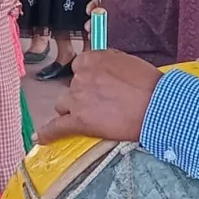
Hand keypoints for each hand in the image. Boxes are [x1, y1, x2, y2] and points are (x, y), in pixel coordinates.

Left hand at [35, 50, 162, 145]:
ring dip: (73, 110)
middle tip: (101, 104)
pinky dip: (47, 133)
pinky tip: (40, 139)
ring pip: (63, 105)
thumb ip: (108, 64)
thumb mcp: (128, 62)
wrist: (158, 107)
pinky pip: (56, 127)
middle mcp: (82, 76)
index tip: (97, 86)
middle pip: (71, 87)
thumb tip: (101, 69)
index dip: (88, 78)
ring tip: (91, 118)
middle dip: (82, 95)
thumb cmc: (150, 85)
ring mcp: (78, 98)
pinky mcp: (79, 121)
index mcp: (93, 58)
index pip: (79, 66)